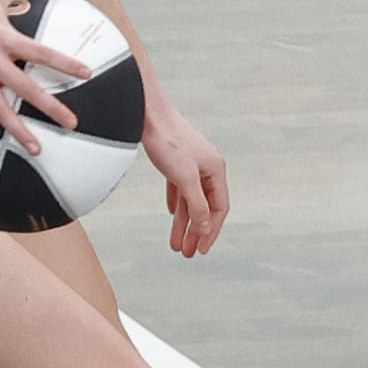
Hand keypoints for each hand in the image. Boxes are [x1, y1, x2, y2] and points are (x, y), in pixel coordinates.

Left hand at [144, 106, 229, 257]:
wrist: (148, 114)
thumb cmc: (168, 141)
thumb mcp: (184, 178)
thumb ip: (196, 204)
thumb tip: (206, 227)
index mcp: (216, 170)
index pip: (219, 208)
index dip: (211, 231)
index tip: (201, 249)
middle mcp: (207, 167)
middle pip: (205, 207)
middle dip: (197, 231)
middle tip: (188, 253)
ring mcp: (192, 165)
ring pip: (190, 200)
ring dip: (183, 223)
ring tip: (176, 244)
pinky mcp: (176, 162)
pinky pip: (180, 189)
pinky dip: (177, 204)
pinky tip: (171, 215)